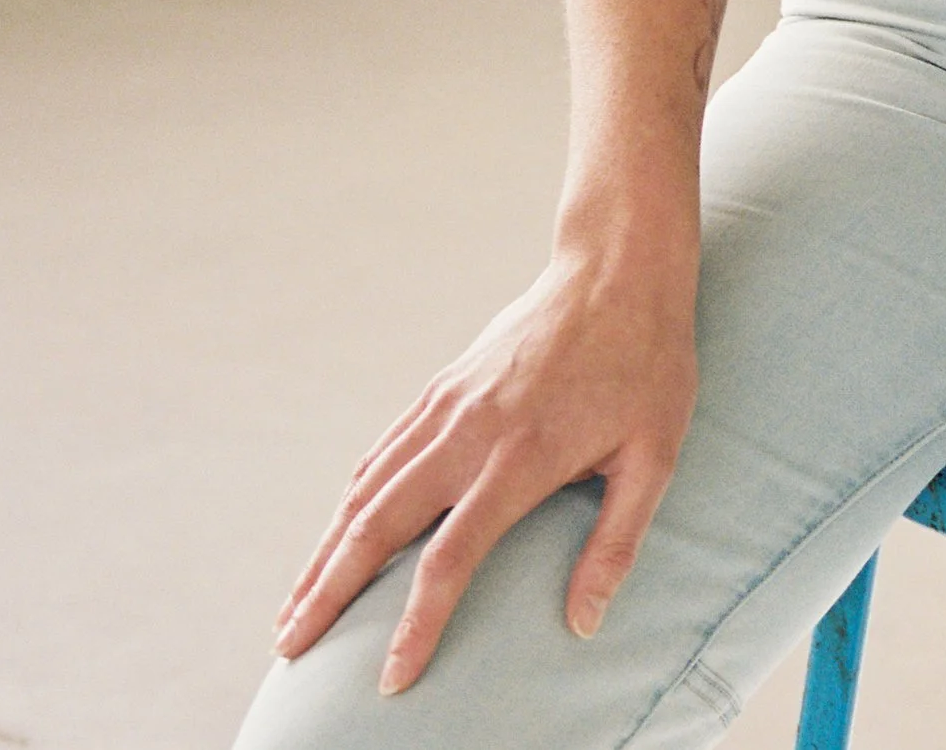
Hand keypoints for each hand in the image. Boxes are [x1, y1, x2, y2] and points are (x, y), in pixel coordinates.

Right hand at [272, 248, 699, 693]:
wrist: (618, 267)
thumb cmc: (647, 363)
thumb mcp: (654, 454)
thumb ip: (616, 542)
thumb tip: (583, 624)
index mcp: (521, 456)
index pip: (450, 556)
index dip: (417, 622)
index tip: (391, 677)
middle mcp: (470, 431)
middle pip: (379, 523)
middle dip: (329, 591)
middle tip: (290, 650)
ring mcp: (449, 404)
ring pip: (367, 487)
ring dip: (325, 551)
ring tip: (294, 607)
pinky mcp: (444, 384)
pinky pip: (383, 449)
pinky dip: (350, 497)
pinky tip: (335, 533)